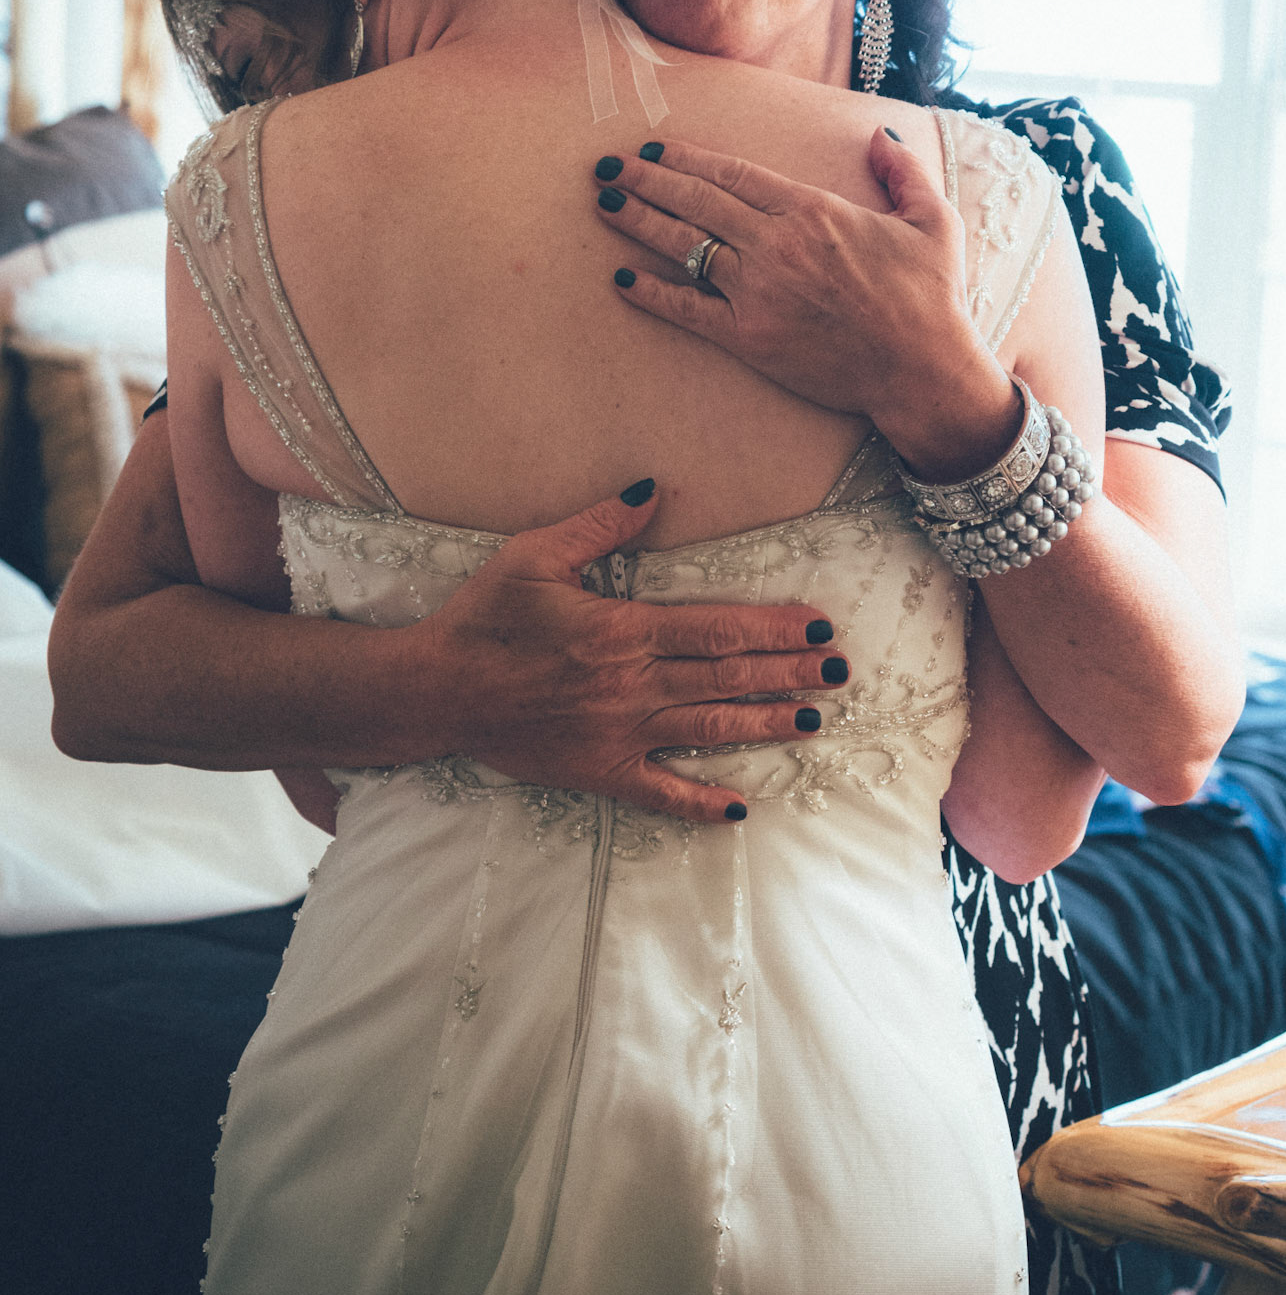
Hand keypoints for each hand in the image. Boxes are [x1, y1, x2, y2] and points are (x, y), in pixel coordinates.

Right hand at [411, 482, 850, 826]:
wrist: (437, 691)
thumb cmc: (484, 617)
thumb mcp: (537, 555)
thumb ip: (600, 524)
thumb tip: (652, 488)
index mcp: (623, 630)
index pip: (718, 628)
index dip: (774, 629)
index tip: (817, 628)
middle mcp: (632, 684)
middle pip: (728, 677)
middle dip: (789, 674)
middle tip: (839, 672)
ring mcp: (620, 733)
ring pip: (710, 727)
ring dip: (765, 724)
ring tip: (813, 721)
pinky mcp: (601, 770)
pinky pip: (661, 792)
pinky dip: (701, 802)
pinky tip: (740, 806)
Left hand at [593, 132, 1018, 478]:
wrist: (921, 370)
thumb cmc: (931, 297)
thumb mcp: (934, 221)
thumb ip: (904, 172)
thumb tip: (881, 136)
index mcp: (812, 210)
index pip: (733, 174)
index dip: (688, 159)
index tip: (656, 148)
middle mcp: (776, 245)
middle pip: (696, 202)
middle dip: (646, 180)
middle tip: (608, 166)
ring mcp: (757, 292)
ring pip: (684, 247)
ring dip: (639, 223)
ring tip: (605, 204)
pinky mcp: (748, 338)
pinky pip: (687, 309)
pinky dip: (652, 293)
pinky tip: (622, 278)